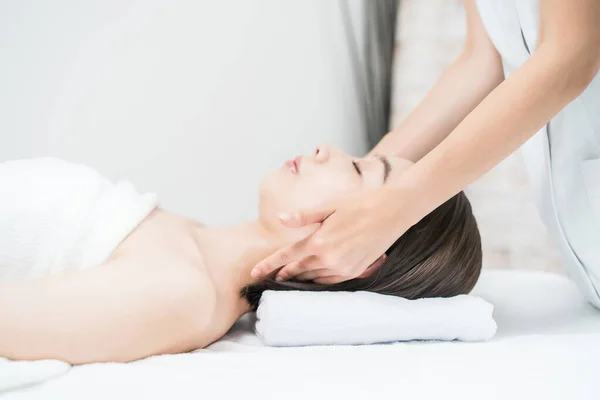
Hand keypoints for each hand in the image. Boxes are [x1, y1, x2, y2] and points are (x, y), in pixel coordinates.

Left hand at [250, 187, 413, 283]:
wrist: (392, 212)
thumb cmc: (358, 204)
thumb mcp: (328, 206)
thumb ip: (303, 216)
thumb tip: (281, 219)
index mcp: (319, 242)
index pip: (287, 256)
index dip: (269, 265)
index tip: (254, 272)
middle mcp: (329, 259)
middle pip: (299, 269)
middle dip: (283, 273)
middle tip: (270, 276)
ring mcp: (344, 268)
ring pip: (315, 276)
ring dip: (301, 277)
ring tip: (288, 276)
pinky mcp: (356, 271)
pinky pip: (331, 280)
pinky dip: (320, 279)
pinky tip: (314, 276)